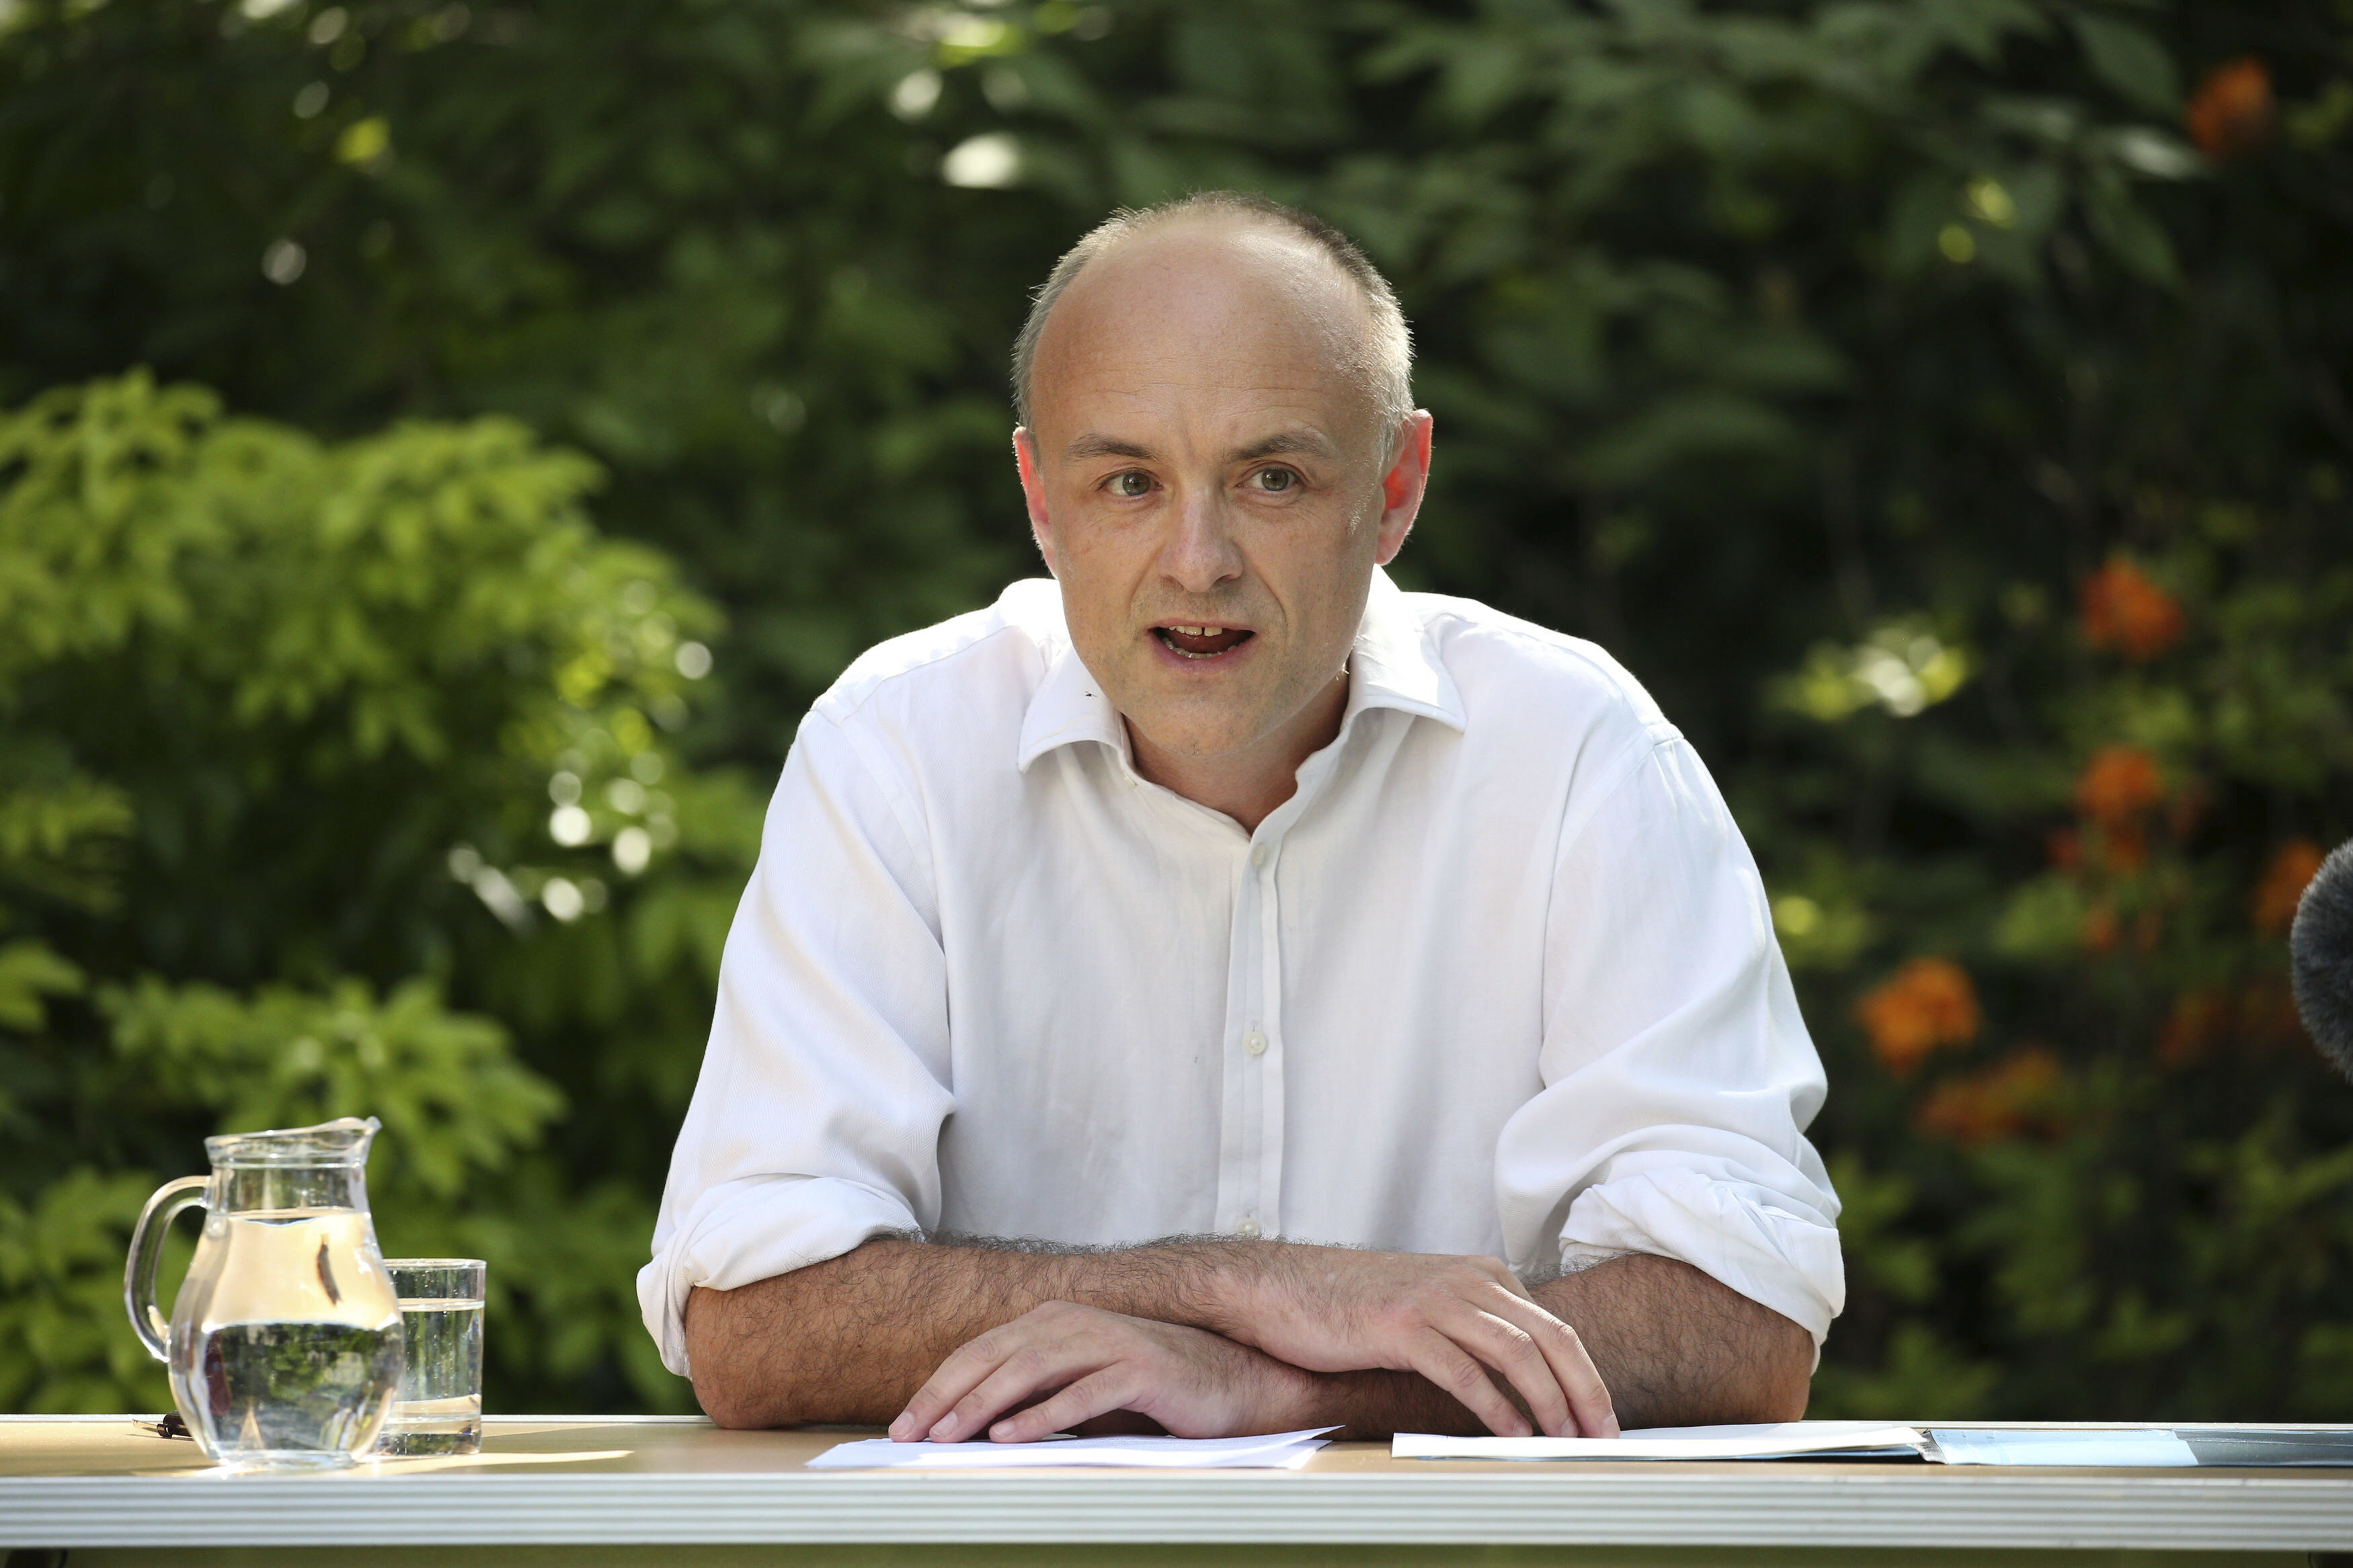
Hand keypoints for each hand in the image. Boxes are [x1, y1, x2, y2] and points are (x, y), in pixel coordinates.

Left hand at [888, 1301, 1316, 1443]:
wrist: (1228, 1383)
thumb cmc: (1146, 1392)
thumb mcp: (1076, 1390)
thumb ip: (1030, 1395)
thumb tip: (964, 1427)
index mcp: (1052, 1321)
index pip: (980, 1353)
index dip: (937, 1387)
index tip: (904, 1425)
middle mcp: (1074, 1322)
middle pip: (994, 1356)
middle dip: (946, 1397)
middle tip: (910, 1435)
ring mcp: (1108, 1341)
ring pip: (1030, 1369)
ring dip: (983, 1405)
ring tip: (948, 1437)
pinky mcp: (1140, 1369)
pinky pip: (1082, 1393)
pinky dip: (1042, 1415)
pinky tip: (1011, 1437)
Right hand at [1212, 1247, 1616, 1438]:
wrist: (1284, 1291)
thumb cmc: (1355, 1310)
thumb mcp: (1429, 1309)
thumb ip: (1476, 1331)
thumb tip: (1527, 1386)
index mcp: (1480, 1275)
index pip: (1555, 1327)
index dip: (1587, 1378)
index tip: (1603, 1422)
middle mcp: (1465, 1280)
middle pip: (1550, 1337)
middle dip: (1585, 1393)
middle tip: (1604, 1440)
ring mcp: (1433, 1299)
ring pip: (1516, 1351)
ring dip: (1550, 1403)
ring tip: (1565, 1443)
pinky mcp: (1400, 1325)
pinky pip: (1462, 1369)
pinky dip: (1495, 1406)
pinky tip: (1510, 1435)